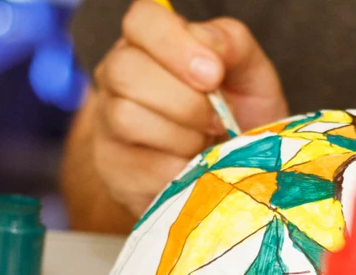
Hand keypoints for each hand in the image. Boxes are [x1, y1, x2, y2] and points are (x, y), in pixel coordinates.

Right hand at [88, 0, 288, 214]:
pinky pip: (139, 167)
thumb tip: (209, 44)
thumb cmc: (238, 115)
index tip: (213, 74)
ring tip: (205, 144)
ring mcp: (107, 123)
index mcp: (149, 42)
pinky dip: (178, 171)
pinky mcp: (113, 169)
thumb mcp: (248, 74)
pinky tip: (192, 167)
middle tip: (217, 119)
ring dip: (182, 137)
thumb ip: (232, 44)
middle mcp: (116, 76)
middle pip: (126, 72)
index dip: (175, 44)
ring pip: (126, 118)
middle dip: (184, 101)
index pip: (141, 20)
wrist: (232, 173)